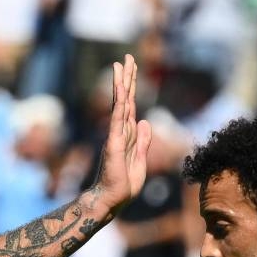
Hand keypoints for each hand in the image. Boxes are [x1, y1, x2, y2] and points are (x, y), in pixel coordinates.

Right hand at [91, 54, 152, 214]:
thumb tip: (144, 121)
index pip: (130, 105)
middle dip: (126, 78)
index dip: (131, 87)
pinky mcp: (114, 143)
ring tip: (121, 65)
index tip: (131, 68)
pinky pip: (117, 120)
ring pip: (120, 105)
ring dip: (121, 84)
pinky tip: (120, 90)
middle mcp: (120, 131)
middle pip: (124, 99)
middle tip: (127, 57)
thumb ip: (143, 140)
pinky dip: (119, 103)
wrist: (112, 199)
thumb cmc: (124, 184)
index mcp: (127, 134)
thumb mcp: (141, 159)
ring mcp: (116, 135)